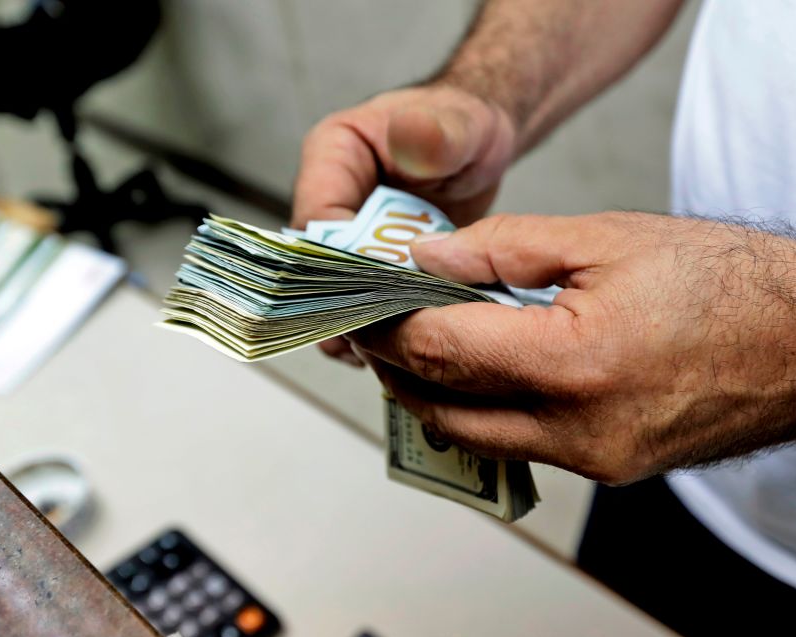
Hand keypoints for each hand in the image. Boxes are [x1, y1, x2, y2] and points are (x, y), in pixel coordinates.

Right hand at [292, 85, 516, 363]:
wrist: (480, 142)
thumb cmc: (461, 124)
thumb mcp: (456, 126)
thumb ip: (434, 135)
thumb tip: (412, 136)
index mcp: (330, 158)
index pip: (316, 224)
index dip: (340, 265)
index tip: (378, 296)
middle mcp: (329, 199)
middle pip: (320, 265)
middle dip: (349, 305)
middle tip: (378, 343)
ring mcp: (347, 235)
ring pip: (337, 291)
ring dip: (363, 323)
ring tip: (390, 353)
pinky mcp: (369, 260)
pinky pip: (363, 300)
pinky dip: (382, 325)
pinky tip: (406, 343)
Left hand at [346, 212, 795, 483]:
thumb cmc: (729, 282)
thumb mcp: (606, 237)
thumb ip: (502, 249)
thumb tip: (426, 260)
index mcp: (575, 363)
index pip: (440, 351)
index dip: (389, 324)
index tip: (364, 302)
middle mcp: (579, 430)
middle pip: (442, 410)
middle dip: (397, 369)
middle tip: (382, 327)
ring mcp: (596, 461)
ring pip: (476, 438)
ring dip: (438, 396)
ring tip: (429, 344)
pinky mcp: (611, 470)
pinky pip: (522, 447)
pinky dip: (488, 411)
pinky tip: (489, 371)